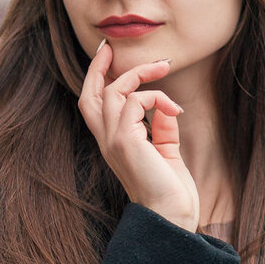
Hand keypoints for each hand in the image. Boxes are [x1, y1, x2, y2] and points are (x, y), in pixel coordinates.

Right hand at [77, 40, 199, 231]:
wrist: (171, 217)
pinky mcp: (125, 141)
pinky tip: (175, 110)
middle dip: (97, 67)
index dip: (98, 78)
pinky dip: (156, 97)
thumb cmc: (171, 192)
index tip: (111, 55)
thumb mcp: (167, 153)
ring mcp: (113, 141)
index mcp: (114, 143)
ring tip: (164, 66)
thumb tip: (166, 109)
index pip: (95, 105)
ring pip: (111, 90)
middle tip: (111, 46)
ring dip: (140, 73)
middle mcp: (107, 141)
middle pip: (89, 94)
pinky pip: (134, 102)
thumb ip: (162, 129)